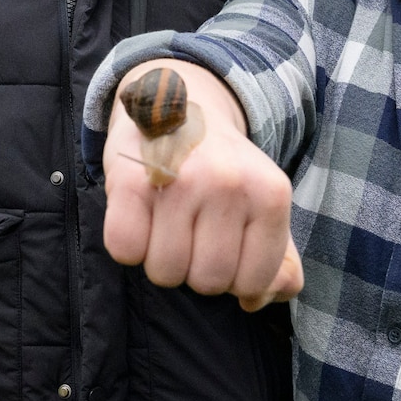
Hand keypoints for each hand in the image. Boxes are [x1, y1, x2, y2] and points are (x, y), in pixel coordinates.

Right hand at [101, 60, 301, 310]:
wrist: (178, 99)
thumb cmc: (222, 168)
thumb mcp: (262, 204)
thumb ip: (276, 260)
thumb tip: (255, 301)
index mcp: (271, 193)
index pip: (252, 282)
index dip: (232, 277)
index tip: (223, 245)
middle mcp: (229, 184)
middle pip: (207, 282)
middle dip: (195, 269)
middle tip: (191, 231)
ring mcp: (180, 180)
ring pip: (165, 272)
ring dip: (160, 258)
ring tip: (165, 221)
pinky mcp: (132, 179)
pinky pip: (125, 251)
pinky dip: (128, 245)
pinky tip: (140, 215)